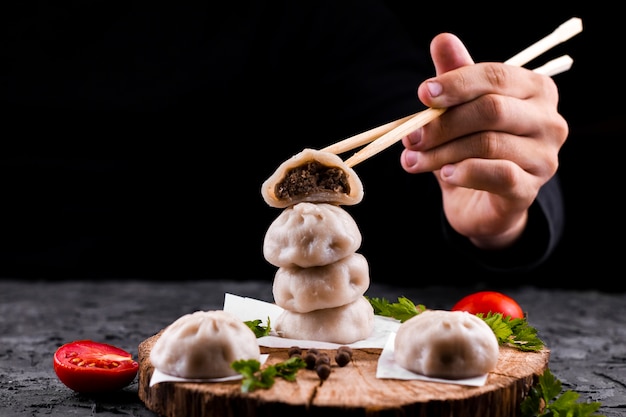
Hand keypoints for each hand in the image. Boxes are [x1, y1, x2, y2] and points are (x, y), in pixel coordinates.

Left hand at [401, 33, 567, 248]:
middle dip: (443, 122)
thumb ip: (455, 77)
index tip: (423, 94)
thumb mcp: (459, 110)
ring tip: (412, 161)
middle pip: (491, 110)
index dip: (457, 83)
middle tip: (409, 136)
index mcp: (535, 90)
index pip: (496, 76)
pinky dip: (465, 172)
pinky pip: (497, 175)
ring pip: (488, 144)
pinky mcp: (530, 189)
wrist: (479, 201)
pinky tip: (445, 174)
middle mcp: (549, 120)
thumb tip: (442, 39)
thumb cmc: (470, 147)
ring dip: (442, 152)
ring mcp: (544, 157)